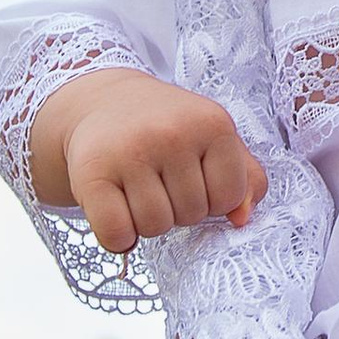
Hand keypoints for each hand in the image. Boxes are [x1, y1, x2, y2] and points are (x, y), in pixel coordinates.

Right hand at [50, 68, 265, 254]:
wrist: (103, 101)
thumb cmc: (166, 128)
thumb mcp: (214, 138)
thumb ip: (246, 177)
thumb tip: (241, 219)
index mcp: (212, 123)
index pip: (229, 198)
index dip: (211, 198)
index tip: (192, 176)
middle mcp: (172, 133)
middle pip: (191, 215)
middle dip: (177, 208)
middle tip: (158, 178)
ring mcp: (130, 152)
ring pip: (154, 227)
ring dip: (146, 221)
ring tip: (136, 189)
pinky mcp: (92, 172)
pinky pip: (116, 234)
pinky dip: (117, 237)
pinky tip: (114, 208)